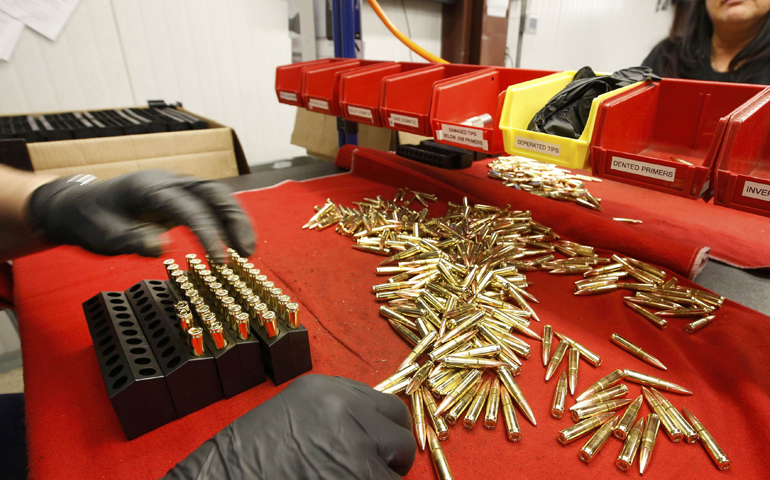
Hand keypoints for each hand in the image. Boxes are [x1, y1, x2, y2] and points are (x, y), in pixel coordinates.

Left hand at [27, 171, 253, 262]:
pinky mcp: (182, 197)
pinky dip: (227, 222)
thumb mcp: (102, 236)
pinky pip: (211, 205)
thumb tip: (162, 247)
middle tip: (246, 252)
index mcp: (149, 188)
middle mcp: (169, 182)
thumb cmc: (90, 220)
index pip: (188, 208)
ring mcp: (177, 187)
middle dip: (234, 221)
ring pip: (217, 197)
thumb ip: (131, 240)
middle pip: (213, 193)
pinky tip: (235, 243)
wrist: (80, 205)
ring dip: (236, 221)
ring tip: (247, 251)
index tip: (218, 260)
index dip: (207, 233)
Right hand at [164, 375, 415, 479]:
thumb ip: (331, 420)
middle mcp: (344, 407)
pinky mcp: (362, 476)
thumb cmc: (245, 465)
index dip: (380, 431)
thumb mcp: (288, 422)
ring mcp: (356, 441)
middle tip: (376, 474)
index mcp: (324, 390)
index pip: (380, 403)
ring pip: (399, 459)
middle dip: (392, 452)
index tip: (376, 448)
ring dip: (384, 476)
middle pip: (398, 425)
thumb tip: (368, 437)